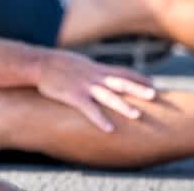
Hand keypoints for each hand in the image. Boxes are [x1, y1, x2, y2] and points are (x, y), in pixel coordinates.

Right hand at [36, 50, 155, 132]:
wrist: (38, 63)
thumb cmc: (56, 64)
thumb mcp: (78, 63)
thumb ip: (91, 70)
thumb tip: (101, 75)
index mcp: (95, 68)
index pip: (122, 71)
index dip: (138, 77)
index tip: (154, 83)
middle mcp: (93, 76)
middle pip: (120, 82)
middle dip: (137, 89)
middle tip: (155, 95)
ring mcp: (84, 86)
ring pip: (107, 96)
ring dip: (122, 105)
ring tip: (137, 115)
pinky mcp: (72, 95)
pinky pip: (88, 109)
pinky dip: (99, 119)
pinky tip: (109, 129)